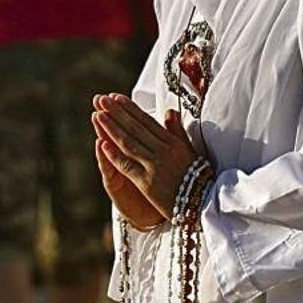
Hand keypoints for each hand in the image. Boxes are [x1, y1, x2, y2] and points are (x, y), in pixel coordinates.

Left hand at [92, 94, 202, 222]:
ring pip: (129, 143)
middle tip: (101, 99)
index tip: (116, 97)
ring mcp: (155, 166)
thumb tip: (170, 111)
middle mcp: (163, 151)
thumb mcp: (190, 150)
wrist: (204, 204)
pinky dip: (115, 155)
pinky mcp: (147, 183)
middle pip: (135, 128)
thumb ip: (177, 131)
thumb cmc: (198, 177)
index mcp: (173, 142)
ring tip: (98, 116)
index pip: (147, 121)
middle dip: (116, 112)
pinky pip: (128, 166)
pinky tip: (103, 144)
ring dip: (112, 128)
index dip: (130, 108)